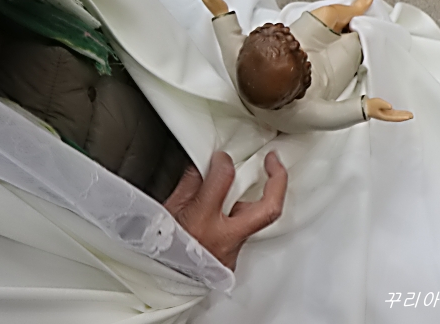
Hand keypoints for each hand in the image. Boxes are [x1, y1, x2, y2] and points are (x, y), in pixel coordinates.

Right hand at [164, 151, 286, 269]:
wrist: (164, 281)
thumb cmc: (162, 249)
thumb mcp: (168, 211)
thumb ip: (190, 185)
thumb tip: (204, 166)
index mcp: (202, 221)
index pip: (223, 180)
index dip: (224, 162)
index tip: (221, 158)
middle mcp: (224, 238)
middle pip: (268, 208)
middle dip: (278, 180)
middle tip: (273, 161)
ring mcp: (235, 251)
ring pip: (260, 220)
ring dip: (258, 197)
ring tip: (255, 180)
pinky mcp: (236, 258)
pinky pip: (247, 230)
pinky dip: (243, 215)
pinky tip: (233, 209)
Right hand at [365, 97, 412, 121]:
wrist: (365, 107)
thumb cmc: (370, 105)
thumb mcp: (377, 103)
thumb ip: (384, 105)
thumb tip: (390, 107)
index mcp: (385, 116)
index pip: (396, 117)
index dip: (403, 117)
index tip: (409, 117)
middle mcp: (387, 116)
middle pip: (398, 117)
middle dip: (405, 116)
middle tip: (412, 116)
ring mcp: (387, 114)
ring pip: (397, 115)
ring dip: (403, 115)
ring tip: (410, 114)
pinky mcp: (386, 112)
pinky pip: (395, 113)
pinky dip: (400, 113)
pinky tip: (403, 112)